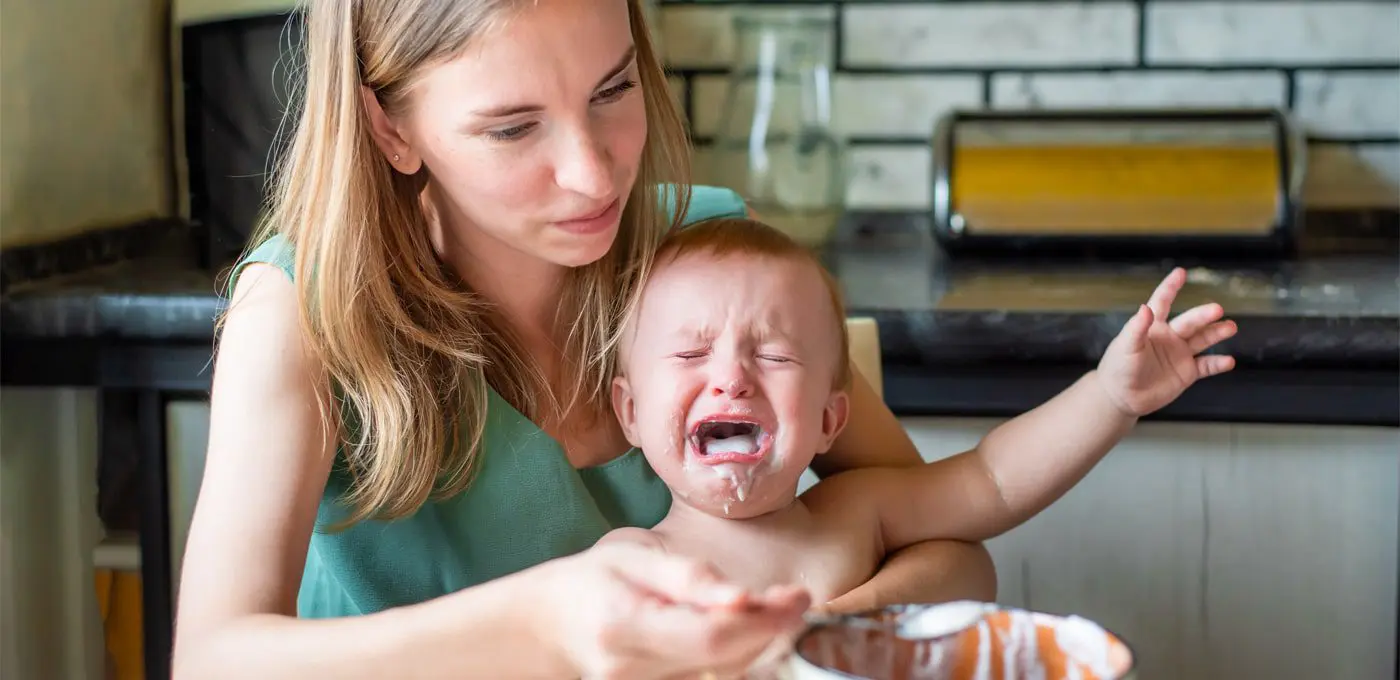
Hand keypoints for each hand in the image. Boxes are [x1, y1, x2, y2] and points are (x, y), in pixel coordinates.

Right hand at [537, 542, 810, 679]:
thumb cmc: (591, 580)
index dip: (763, 620)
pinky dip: (737, 656)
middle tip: (796, 597)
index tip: (797, 595)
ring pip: (724, 674)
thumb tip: (742, 595)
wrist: (547, 627)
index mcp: (625, 625)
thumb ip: (687, 576)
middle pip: (725, 660)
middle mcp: (634, 669)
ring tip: (775, 608)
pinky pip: (711, 679)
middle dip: (771, 629)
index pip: (711, 636)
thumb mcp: (632, 557)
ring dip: (759, 643)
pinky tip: (745, 630)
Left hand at [1096, 267, 1237, 416]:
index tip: (1180, 273)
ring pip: (1203, 340)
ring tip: (1231, 327)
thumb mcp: (1125, 346)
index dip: (1171, 287)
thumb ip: (1136, 328)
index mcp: (1153, 327)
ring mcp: (1180, 354)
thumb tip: (1146, 307)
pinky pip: (1206, 366)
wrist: (1120, 396)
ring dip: (1217, 333)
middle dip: (1204, 315)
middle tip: (1217, 309)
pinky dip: (1218, 364)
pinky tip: (1229, 361)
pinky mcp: (1186, 373)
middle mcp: (1170, 337)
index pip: (1163, 302)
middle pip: (1190, 322)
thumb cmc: (1118, 368)